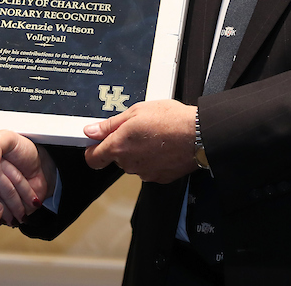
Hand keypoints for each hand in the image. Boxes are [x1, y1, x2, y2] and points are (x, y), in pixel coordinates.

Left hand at [83, 100, 197, 182]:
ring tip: (155, 136)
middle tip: (138, 129)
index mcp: (119, 146)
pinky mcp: (160, 178)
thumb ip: (110, 125)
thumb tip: (91, 131)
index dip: (92, 150)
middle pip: (117, 158)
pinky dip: (153, 160)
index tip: (95, 142)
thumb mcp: (136, 111)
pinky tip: (164, 146)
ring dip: (139, 152)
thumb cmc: (171, 120)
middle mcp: (129, 164)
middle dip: (123, 145)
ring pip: (134, 163)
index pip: (93, 158)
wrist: (199, 135)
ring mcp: (145, 173)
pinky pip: (149, 169)